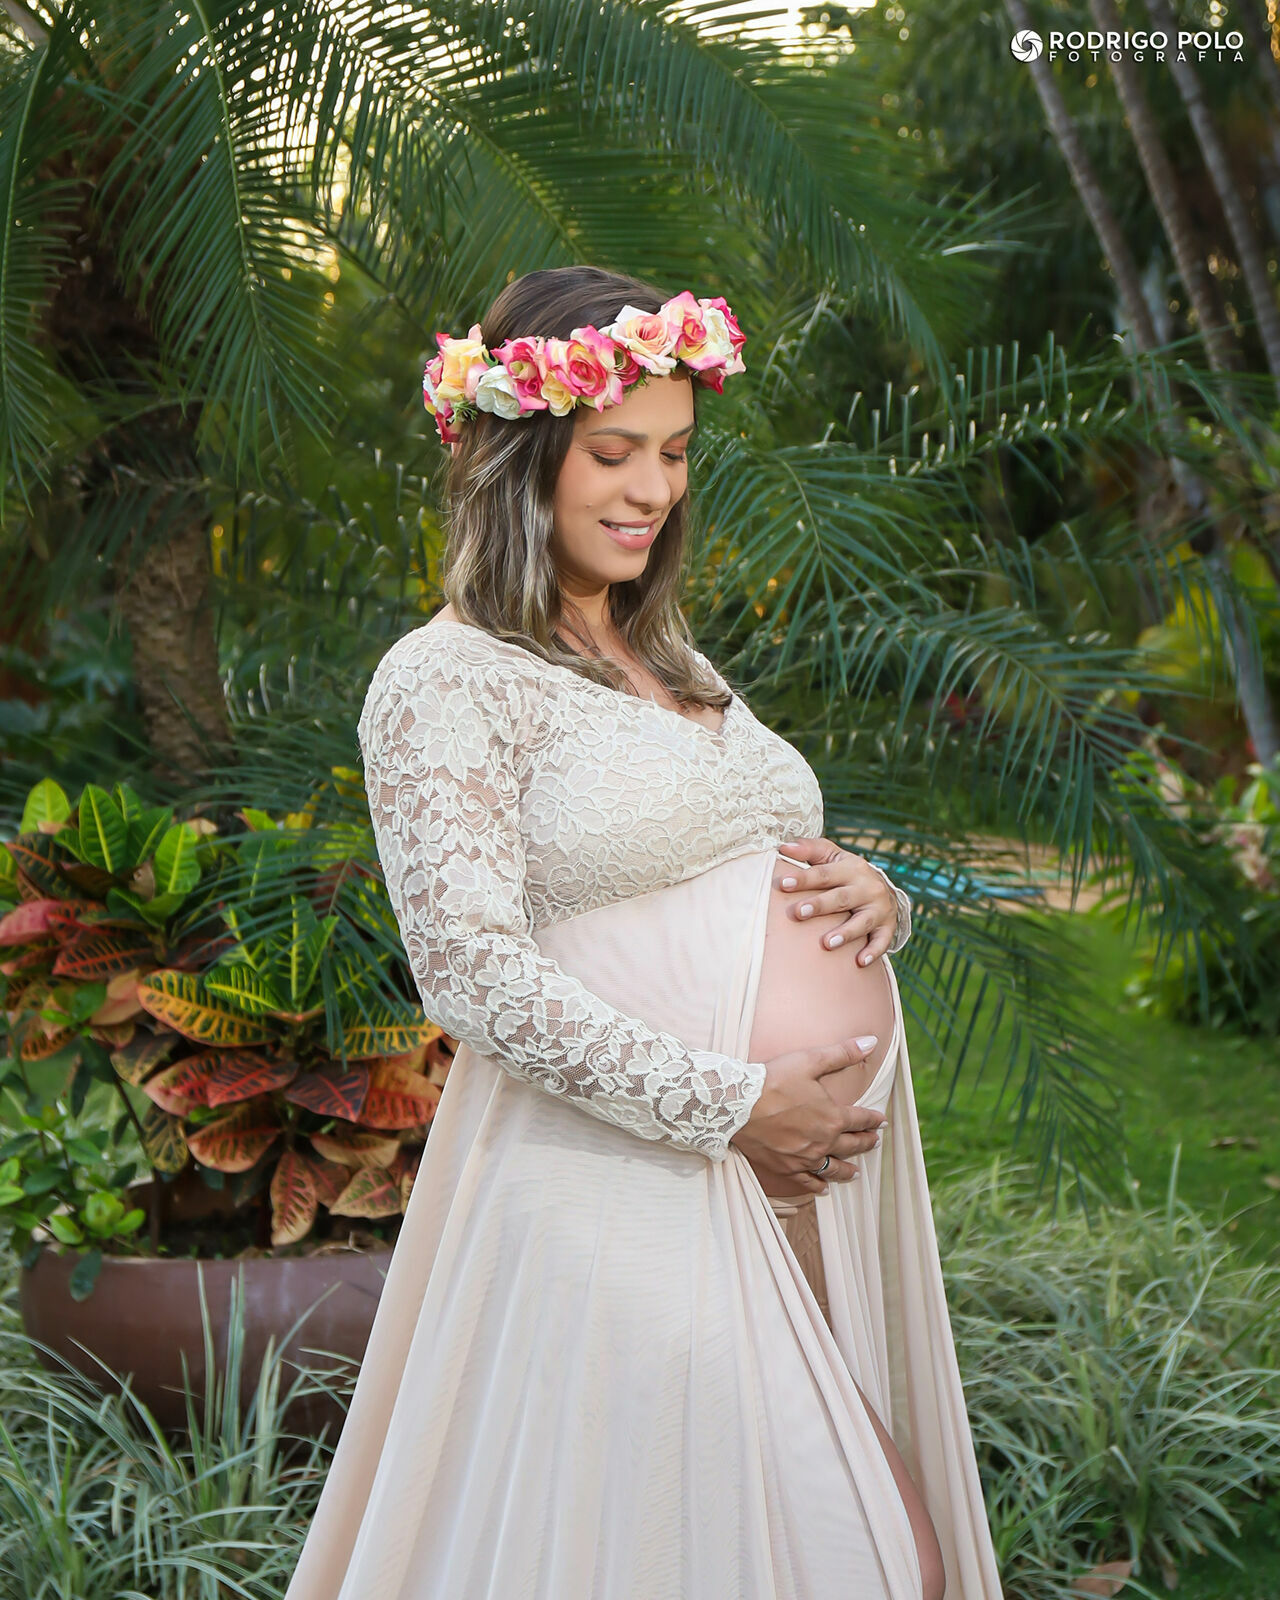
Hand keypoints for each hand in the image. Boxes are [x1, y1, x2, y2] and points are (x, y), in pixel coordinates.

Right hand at [730, 1036, 887, 1195]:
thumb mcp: (810, 1060)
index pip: (861, 1120)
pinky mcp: (786, 1168)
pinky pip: (807, 1181)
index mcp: (833, 1117)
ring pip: (834, 1168)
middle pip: (852, 1145)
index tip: (881, 1121)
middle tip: (874, 1142)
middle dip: (866, 1143)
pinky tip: (824, 1187)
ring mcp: (805, 1158)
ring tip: (856, 1172)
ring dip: (848, 1169)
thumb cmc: (773, 1080)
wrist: (737, 1105)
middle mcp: (824, 1142)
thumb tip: (872, 1042)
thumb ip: (843, 1053)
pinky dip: (818, 1185)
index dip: (873, 1119)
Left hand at [775, 837, 898, 966]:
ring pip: (862, 921)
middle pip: (841, 897)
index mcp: (851, 868)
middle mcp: (867, 887)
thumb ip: (809, 850)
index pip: (824, 873)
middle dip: (820, 905)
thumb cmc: (846, 872)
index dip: (804, 878)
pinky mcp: (887, 926)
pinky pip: (882, 940)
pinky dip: (873, 951)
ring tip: (827, 943)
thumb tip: (783, 847)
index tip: (783, 883)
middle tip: (798, 913)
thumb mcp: (832, 856)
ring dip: (846, 933)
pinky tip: (860, 962)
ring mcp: (879, 908)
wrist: (883, 889)